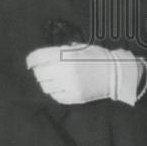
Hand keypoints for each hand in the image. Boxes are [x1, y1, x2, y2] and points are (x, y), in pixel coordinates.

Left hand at [26, 43, 144, 105]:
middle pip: (39, 73)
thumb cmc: (96, 57)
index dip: (31, 61)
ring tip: (52, 79)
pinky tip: (60, 88)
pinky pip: (56, 97)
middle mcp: (65, 70)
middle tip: (42, 71)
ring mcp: (70, 85)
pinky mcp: (75, 97)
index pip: (38, 58)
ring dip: (46, 82)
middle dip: (39, 72)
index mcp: (64, 55)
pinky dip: (55, 92)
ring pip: (46, 86)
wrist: (117, 73)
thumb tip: (42, 58)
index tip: (30, 63)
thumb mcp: (78, 48)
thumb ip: (60, 51)